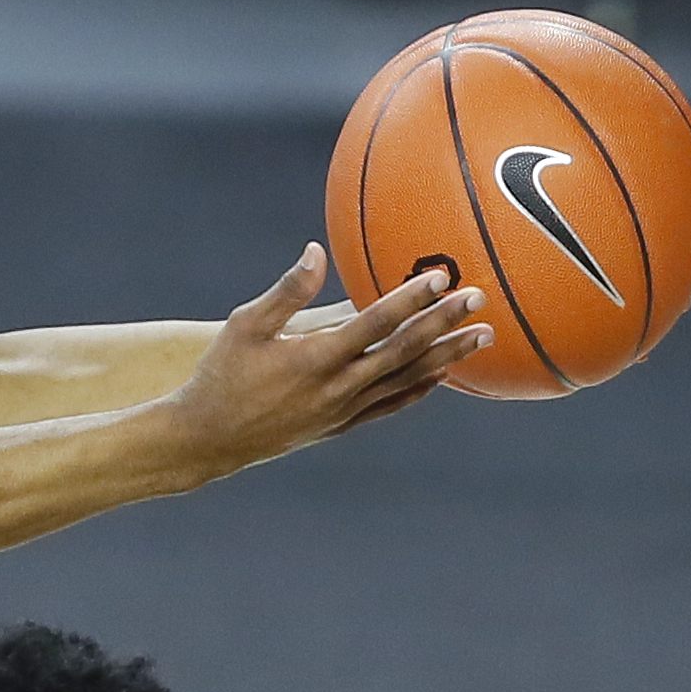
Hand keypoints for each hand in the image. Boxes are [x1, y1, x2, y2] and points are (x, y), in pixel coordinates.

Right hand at [169, 246, 488, 472]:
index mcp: (314, 358)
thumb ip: (285, 290)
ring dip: (447, 357)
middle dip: (444, 324)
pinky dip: (420, 388)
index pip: (375, 324)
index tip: (441, 278)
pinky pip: (391, 405)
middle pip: (403, 352)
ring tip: (482, 336)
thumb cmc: (221, 375)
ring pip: (407, 381)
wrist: (208, 439)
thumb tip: (316, 252)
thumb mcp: (244, 325)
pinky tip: (441, 373)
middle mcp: (337, 387)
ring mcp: (343, 410)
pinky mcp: (340, 425)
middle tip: (479, 300)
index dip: (411, 299)